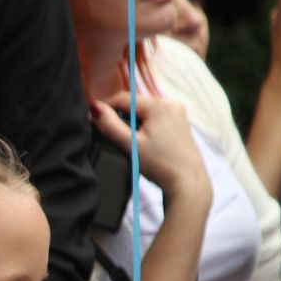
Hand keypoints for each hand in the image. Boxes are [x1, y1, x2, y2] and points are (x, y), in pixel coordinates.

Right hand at [91, 94, 208, 200]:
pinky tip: (141, 141)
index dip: (105, 108)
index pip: (123, 98)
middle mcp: (171, 103)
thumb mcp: (131, 145)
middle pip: (135, 104)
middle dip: (120, 116)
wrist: (187, 182)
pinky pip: (155, 117)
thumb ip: (110, 125)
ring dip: (132, 122)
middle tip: (107, 133)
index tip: (92, 121)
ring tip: (125, 140)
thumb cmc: (161, 165)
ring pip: (144, 111)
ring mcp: (177, 112)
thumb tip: (94, 108)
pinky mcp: (180, 122)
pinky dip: (144, 126)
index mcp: (159, 105)